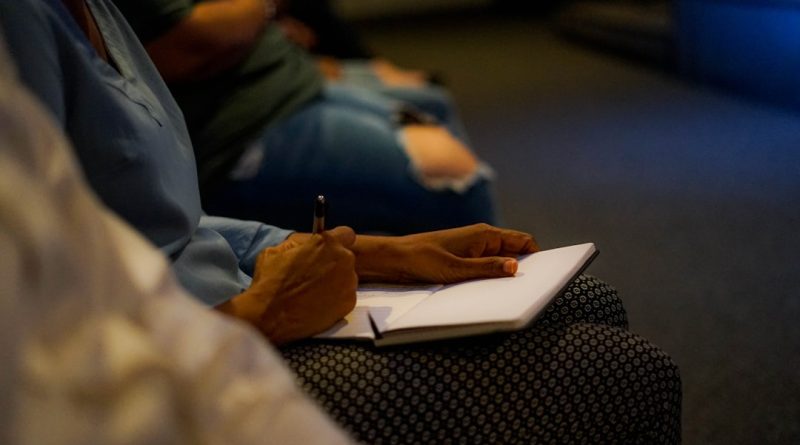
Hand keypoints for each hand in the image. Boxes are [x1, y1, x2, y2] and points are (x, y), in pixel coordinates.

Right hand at [218, 227, 357, 344]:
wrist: (271, 316)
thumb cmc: (271, 282)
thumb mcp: (276, 251)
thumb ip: (298, 245)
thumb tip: (304, 245)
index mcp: (325, 243)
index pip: (345, 234)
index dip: (337, 241)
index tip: (329, 249)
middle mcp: (342, 259)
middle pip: (345, 257)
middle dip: (333, 262)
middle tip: (315, 274)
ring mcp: (348, 282)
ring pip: (347, 277)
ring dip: (336, 281)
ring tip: (315, 291)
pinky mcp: (349, 303)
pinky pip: (346, 296)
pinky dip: (336, 299)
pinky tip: (319, 303)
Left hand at [353, 223, 538, 283]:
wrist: (394, 259)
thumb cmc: (422, 259)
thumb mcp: (456, 269)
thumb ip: (487, 268)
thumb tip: (515, 268)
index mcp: (485, 234)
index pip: (524, 242)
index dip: (537, 257)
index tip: (544, 276)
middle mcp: (482, 239)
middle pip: (515, 252)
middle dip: (523, 269)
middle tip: (530, 291)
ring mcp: (473, 250)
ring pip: (500, 262)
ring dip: (505, 277)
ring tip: (512, 296)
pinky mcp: (464, 260)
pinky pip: (486, 269)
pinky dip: (491, 279)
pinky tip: (491, 294)